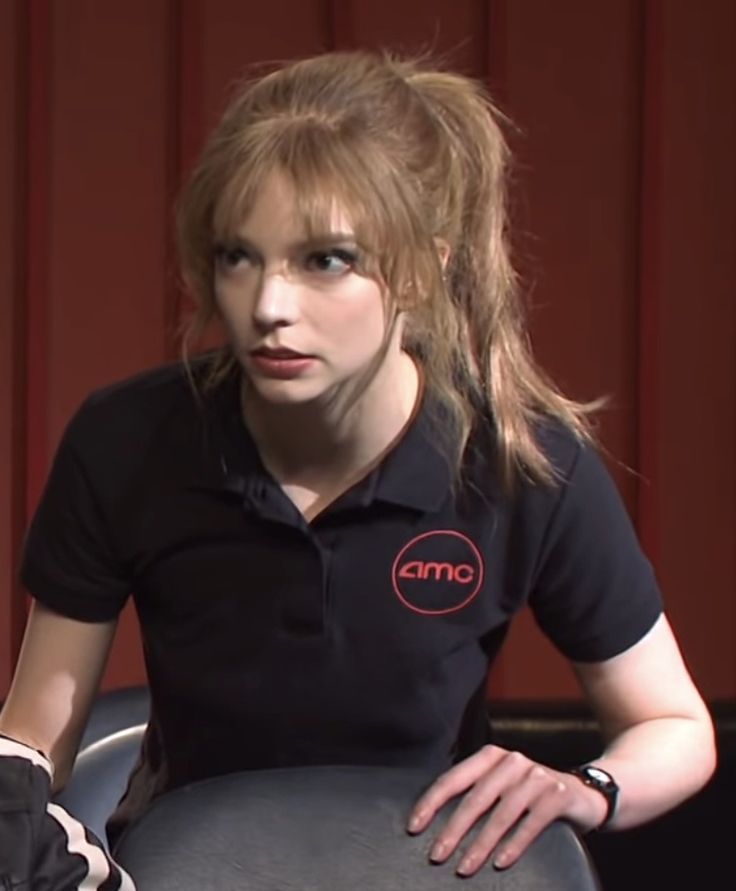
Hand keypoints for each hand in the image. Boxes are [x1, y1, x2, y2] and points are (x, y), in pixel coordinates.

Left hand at [407, 745, 607, 875]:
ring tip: (464, 868)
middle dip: (453, 829)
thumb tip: (433, 821)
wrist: (584, 794)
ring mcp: (536, 776)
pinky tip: (500, 864)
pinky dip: (514, 845)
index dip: (431, 802)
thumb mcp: (501, 787)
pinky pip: (530, 823)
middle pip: (475, 798)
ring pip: (501, 814)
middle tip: (436, 855)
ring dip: (480, 845)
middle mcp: (512, 761)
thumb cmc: (531, 795)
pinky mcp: (557, 795)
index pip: (454, 778)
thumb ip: (475, 794)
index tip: (414, 826)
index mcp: (491, 757)